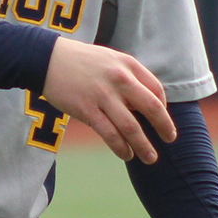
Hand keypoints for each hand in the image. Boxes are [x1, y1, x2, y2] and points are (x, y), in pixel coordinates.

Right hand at [42, 37, 174, 163]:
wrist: (46, 59)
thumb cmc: (80, 61)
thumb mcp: (109, 59)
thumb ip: (128, 76)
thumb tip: (143, 102)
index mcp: (128, 65)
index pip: (156, 89)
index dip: (163, 107)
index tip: (161, 120)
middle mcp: (119, 79)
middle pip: (150, 107)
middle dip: (164, 127)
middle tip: (170, 139)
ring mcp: (103, 95)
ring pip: (131, 127)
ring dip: (143, 146)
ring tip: (150, 157)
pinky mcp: (87, 110)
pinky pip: (110, 134)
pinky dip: (121, 147)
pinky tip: (126, 155)